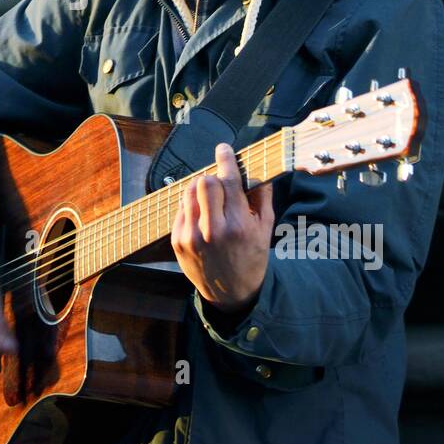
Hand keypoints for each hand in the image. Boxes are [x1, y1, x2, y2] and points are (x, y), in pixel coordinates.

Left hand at [171, 143, 274, 315]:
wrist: (231, 294)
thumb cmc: (252, 259)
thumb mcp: (265, 230)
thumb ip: (262, 197)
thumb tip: (258, 169)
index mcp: (238, 226)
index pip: (227, 181)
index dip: (225, 160)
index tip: (224, 149)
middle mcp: (213, 231)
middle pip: (204, 181)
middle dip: (213, 178)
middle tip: (221, 185)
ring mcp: (191, 237)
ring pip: (189, 192)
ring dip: (200, 189)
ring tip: (211, 201)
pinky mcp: (177, 241)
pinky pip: (181, 209)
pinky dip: (192, 206)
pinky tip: (203, 217)